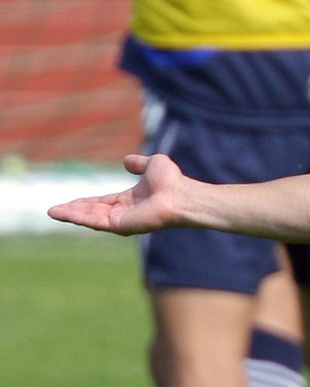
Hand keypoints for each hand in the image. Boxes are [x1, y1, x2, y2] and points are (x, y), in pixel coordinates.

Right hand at [47, 153, 183, 234]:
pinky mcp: (121, 225)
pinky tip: (65, 213)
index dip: (84, 202)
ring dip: (72, 215)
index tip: (69, 202)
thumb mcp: (151, 164)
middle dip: (73, 211)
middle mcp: (124, 212)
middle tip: (54, 210)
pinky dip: (80, 218)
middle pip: (92, 212)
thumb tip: (127, 161)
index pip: (101, 203)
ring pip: (91, 218)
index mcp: (129, 200)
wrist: (180, 193)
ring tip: (53, 212)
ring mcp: (122, 220)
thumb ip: (138, 163)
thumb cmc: (171, 180)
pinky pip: (96, 222)